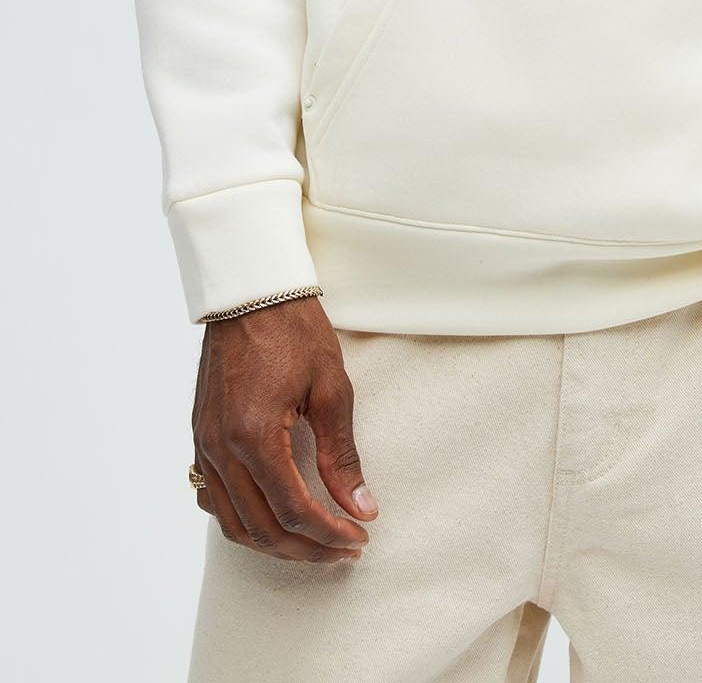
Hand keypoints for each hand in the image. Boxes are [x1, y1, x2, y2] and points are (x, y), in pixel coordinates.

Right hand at [190, 294, 378, 560]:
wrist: (251, 290)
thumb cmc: (294, 330)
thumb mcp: (331, 388)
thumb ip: (342, 455)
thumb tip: (362, 507)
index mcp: (256, 437)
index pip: (295, 511)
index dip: (330, 533)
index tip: (360, 538)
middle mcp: (222, 449)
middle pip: (262, 528)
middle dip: (306, 549)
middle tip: (343, 550)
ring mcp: (205, 444)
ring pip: (233, 522)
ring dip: (274, 543)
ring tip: (312, 543)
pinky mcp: (200, 435)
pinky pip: (213, 497)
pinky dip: (242, 519)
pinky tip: (270, 516)